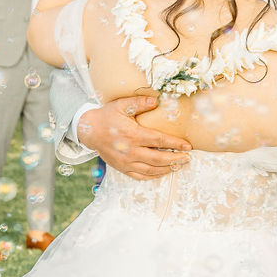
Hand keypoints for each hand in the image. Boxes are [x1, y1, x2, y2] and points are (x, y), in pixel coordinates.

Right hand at [77, 94, 191, 178]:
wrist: (88, 131)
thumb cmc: (106, 116)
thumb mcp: (121, 105)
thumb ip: (139, 102)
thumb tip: (156, 101)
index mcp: (132, 135)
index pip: (159, 141)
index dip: (175, 144)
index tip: (188, 146)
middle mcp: (130, 151)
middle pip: (158, 159)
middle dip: (175, 159)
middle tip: (187, 158)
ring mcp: (126, 162)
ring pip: (151, 170)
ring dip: (167, 169)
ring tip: (179, 165)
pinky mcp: (122, 168)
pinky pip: (140, 176)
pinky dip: (153, 176)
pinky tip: (163, 172)